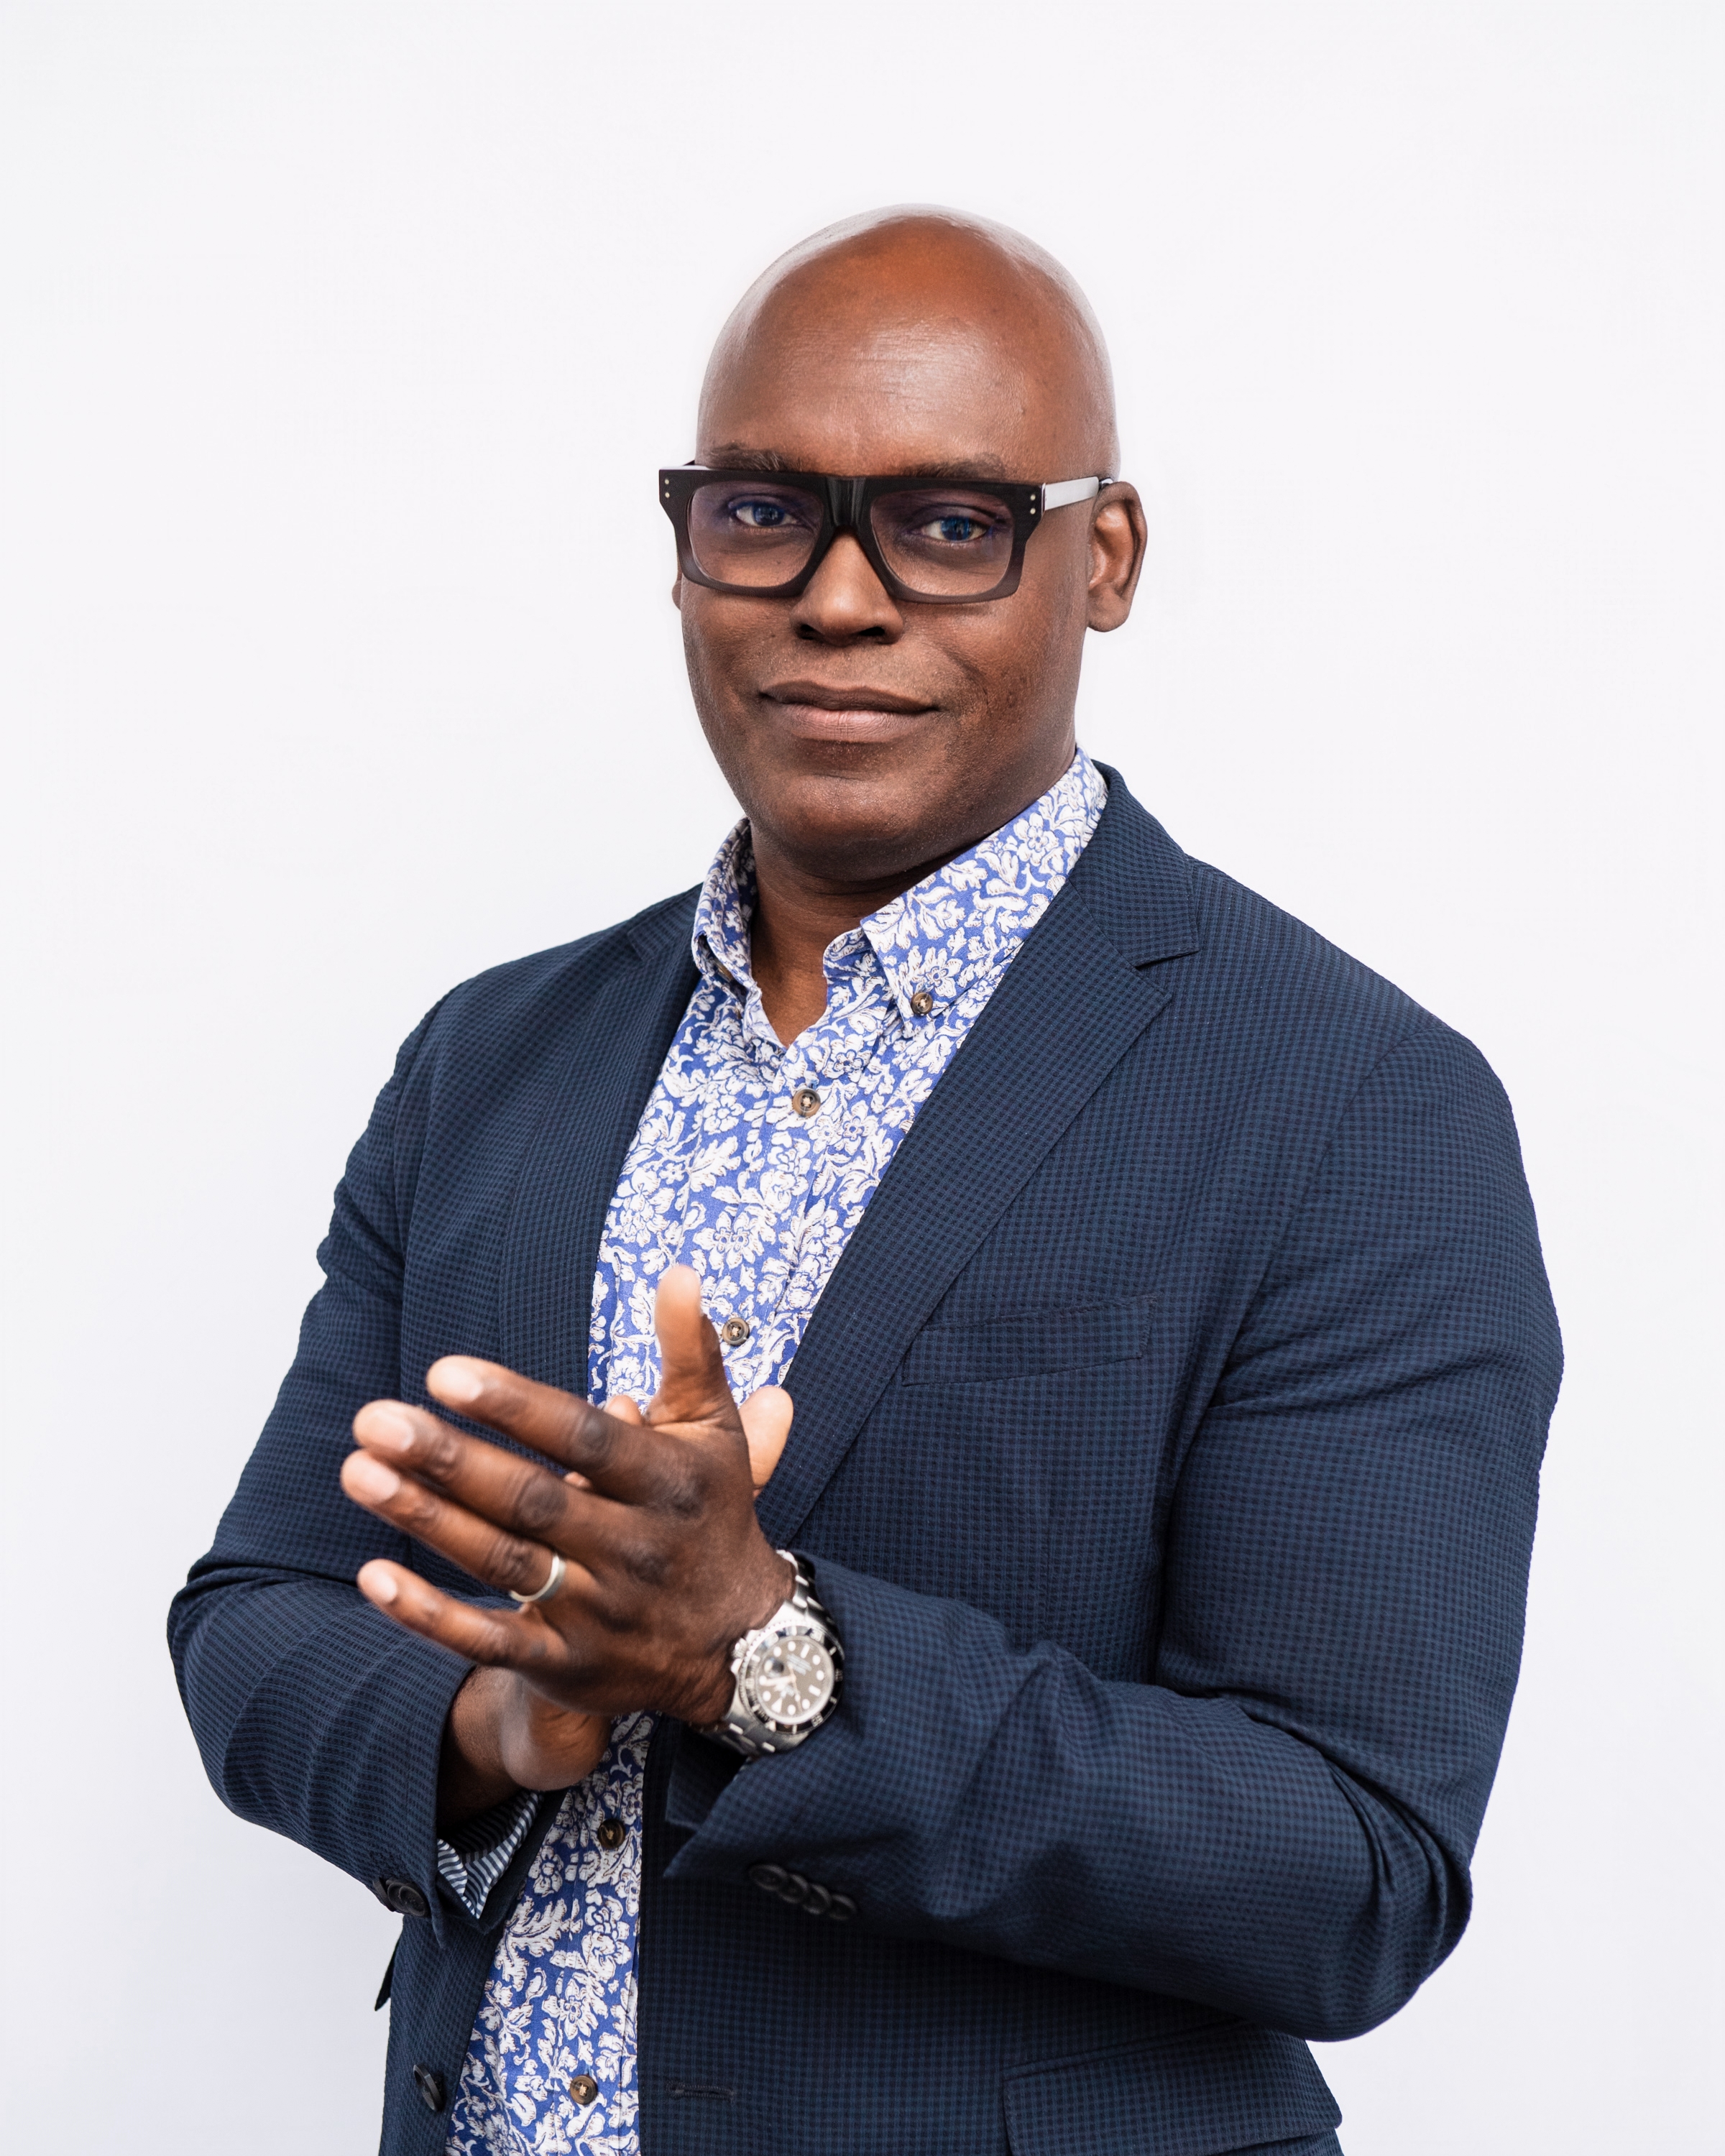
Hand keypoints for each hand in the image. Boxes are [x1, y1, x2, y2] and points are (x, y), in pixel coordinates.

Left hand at [339, 1266, 794, 1823]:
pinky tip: (375, 1576)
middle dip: (449, 1459)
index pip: (585, 1438)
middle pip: (530, 1499)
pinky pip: (488, 1642)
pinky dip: (430, 1615)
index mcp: (667, 1481)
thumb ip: (691, 1351)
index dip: (516, 1406)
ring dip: (425, 1520)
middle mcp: (633, 1547)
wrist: (745, 1646)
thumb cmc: (713, 1515)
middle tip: (375, 1420)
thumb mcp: (715, 1432)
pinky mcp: (566, 1664)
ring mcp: (599, 1611)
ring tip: (360, 1472)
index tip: (445, 1373)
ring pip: (502, 1561)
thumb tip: (677, 1271)